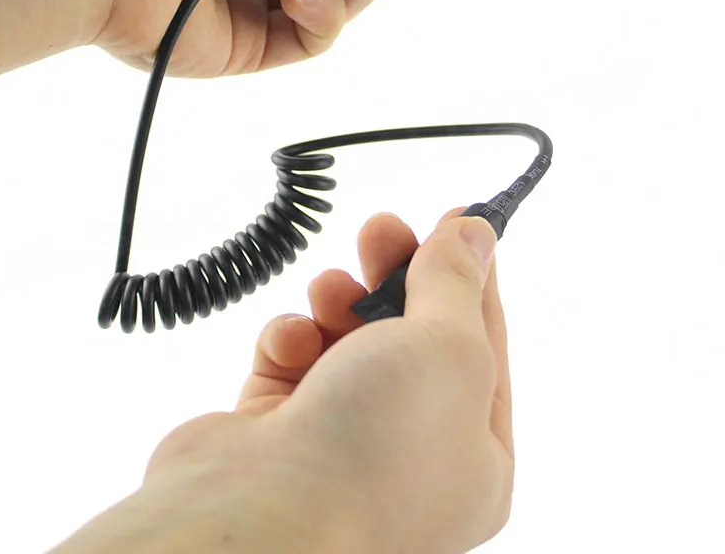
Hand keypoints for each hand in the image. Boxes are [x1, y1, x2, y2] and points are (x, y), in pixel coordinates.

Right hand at [133, 208, 511, 553]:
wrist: (258, 522)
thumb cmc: (376, 449)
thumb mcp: (446, 348)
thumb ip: (456, 282)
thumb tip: (476, 232)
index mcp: (475, 452)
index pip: (483, 342)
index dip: (471, 274)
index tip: (457, 219)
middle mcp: (410, 451)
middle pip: (411, 335)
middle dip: (397, 276)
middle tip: (381, 228)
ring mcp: (341, 442)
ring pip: (347, 342)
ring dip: (338, 305)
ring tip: (329, 291)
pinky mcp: (277, 431)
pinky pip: (292, 362)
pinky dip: (290, 340)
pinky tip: (288, 343)